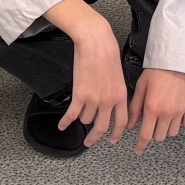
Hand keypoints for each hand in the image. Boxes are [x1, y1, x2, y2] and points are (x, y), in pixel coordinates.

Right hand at [58, 16, 129, 147]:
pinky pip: (71, 115)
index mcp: (120, 95)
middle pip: (102, 127)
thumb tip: (111, 103)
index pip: (121, 121)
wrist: (95, 42)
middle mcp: (108, 101)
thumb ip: (115, 91)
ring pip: (85, 119)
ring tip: (78, 114)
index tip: (113, 140)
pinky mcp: (79, 95)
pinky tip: (62, 126)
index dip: (117, 133)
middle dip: (94, 138)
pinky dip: (65, 122)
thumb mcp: (118, 75)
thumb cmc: (107, 53)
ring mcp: (93, 99)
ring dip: (81, 118)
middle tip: (89, 142)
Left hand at [127, 68, 184, 151]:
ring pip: (173, 132)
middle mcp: (166, 114)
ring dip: (166, 129)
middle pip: (160, 137)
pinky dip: (181, 122)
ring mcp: (180, 111)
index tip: (138, 150)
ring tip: (164, 119)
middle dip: (153, 134)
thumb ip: (135, 107)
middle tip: (152, 125)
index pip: (145, 135)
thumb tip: (130, 125)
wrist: (178, 59)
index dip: (141, 145)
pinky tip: (177, 114)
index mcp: (152, 109)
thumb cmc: (156, 71)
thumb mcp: (141, 86)